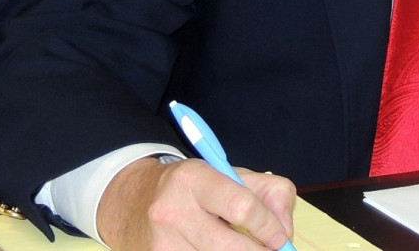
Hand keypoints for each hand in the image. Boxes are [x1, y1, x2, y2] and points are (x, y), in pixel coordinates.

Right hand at [97, 157, 296, 249]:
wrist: (134, 202)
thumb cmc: (195, 188)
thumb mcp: (231, 175)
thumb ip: (269, 193)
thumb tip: (284, 232)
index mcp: (195, 178)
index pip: (242, 207)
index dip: (268, 227)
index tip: (280, 239)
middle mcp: (173, 211)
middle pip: (231, 247)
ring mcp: (162, 244)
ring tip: (238, 245)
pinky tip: (219, 249)